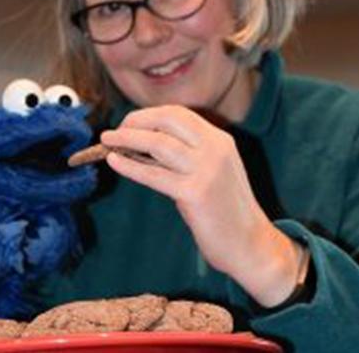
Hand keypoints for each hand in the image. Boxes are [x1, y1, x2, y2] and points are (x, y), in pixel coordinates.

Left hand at [101, 105, 303, 306]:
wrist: (251, 245)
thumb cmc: (225, 211)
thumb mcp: (211, 172)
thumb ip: (184, 157)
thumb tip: (140, 146)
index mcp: (219, 141)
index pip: (179, 114)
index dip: (149, 115)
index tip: (129, 123)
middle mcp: (215, 149)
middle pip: (167, 119)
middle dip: (135, 121)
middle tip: (115, 132)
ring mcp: (207, 170)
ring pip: (158, 143)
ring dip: (127, 139)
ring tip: (107, 140)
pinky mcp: (196, 193)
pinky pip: (154, 175)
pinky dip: (129, 166)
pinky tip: (114, 162)